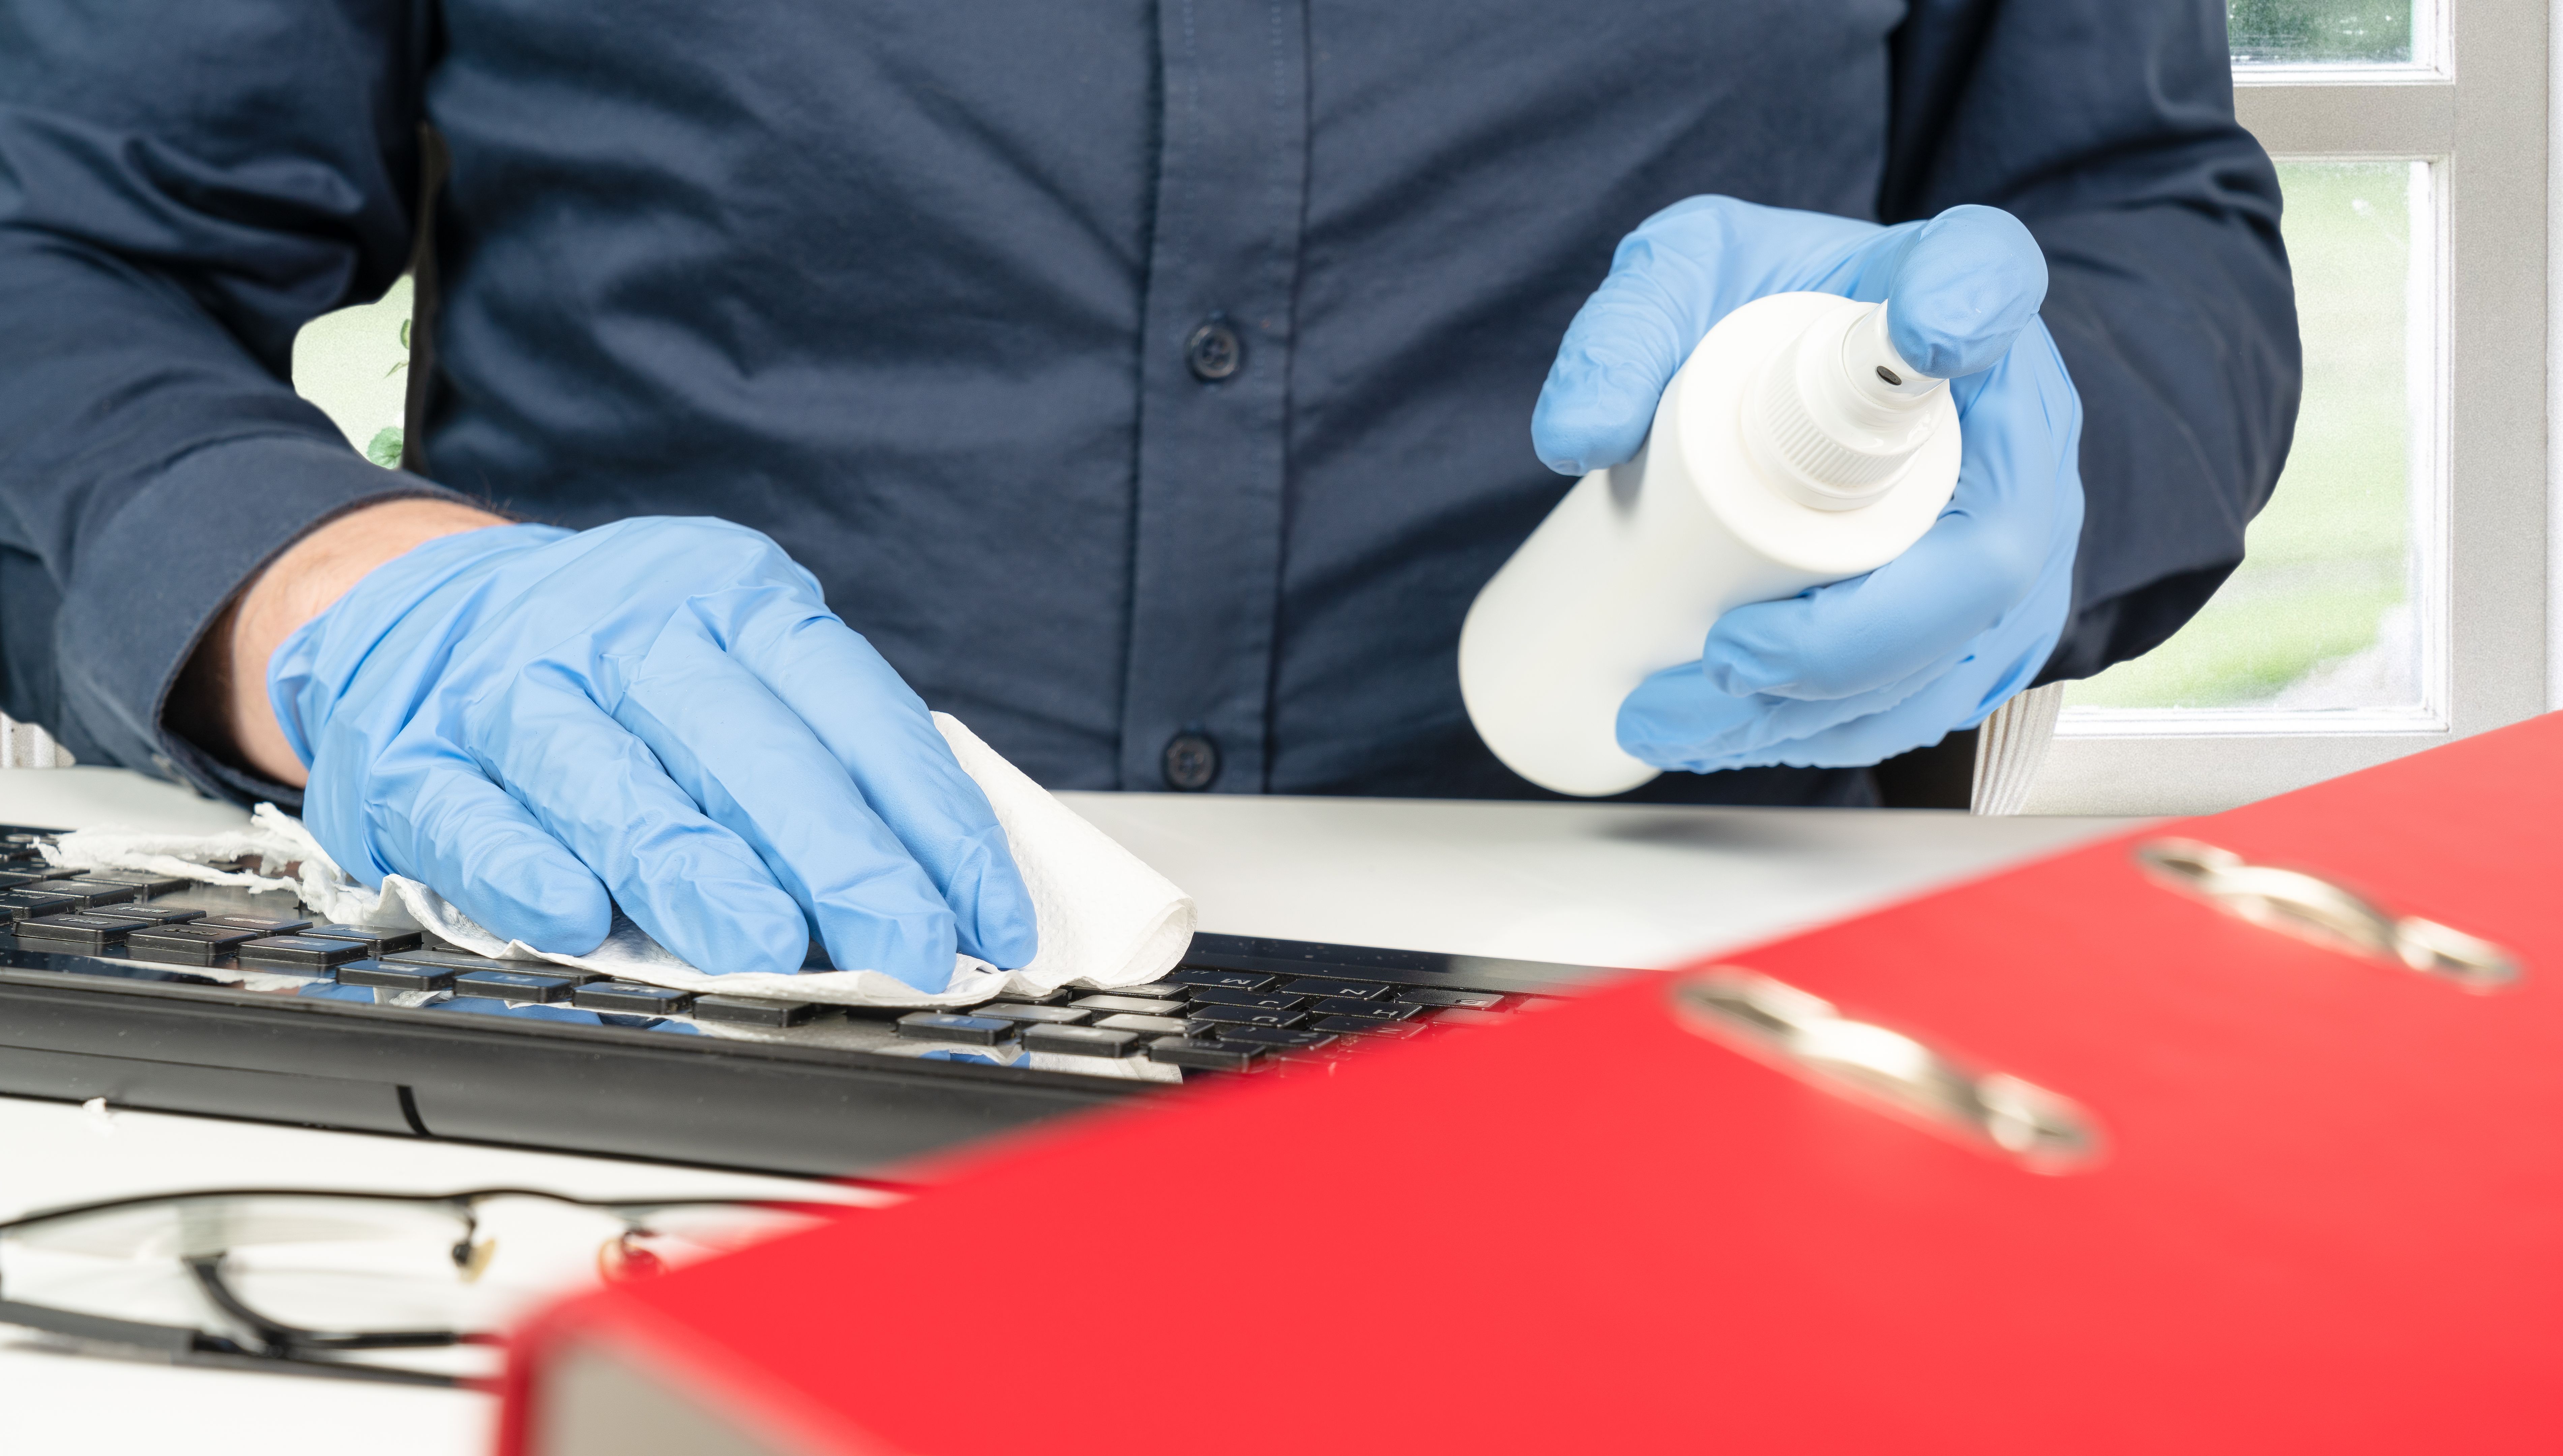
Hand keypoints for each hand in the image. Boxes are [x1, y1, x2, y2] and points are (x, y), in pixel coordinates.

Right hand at [257, 512, 1035, 987]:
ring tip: (767, 945)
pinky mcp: (415, 762)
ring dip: (697, 872)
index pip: (853, 709)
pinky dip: (530, 872)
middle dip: (839, 860)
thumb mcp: (732, 664)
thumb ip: (821, 759)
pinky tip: (580, 920)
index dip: (927, 819)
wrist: (416, 605)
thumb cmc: (612, 659)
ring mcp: (511, 692)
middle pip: (748, 748)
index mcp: (728, 597)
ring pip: (617, 785)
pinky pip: (475, 820)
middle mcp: (622, 631)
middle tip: (903, 946)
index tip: (981, 914)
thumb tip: (933, 890)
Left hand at [1531, 197, 2082, 773]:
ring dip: (1809, 713)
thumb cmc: (1765, 316)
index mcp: (1953, 291)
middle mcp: (2016, 424)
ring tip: (1665, 721)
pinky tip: (1729, 741)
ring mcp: (2016, 537)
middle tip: (1717, 663)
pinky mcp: (1985, 624)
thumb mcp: (1685, 280)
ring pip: (1948, 658)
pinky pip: (1929, 699)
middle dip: (1838, 643)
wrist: (1824, 377)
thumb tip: (1577, 439)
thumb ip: (1627, 331)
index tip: (1925, 330)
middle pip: (1979, 556)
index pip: (1987, 276)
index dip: (1968, 304)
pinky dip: (1826, 734)